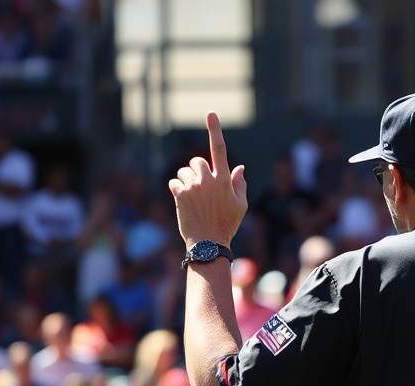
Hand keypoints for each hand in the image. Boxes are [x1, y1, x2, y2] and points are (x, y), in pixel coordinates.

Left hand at [168, 112, 247, 248]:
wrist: (208, 243)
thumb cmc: (227, 225)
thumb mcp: (241, 205)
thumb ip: (240, 183)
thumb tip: (239, 167)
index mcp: (225, 180)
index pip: (219, 149)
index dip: (215, 130)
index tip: (210, 113)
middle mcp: (208, 180)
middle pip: (197, 161)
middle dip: (197, 170)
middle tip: (200, 188)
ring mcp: (193, 187)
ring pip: (184, 171)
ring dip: (186, 180)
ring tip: (193, 198)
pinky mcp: (180, 194)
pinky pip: (174, 182)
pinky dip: (177, 190)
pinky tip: (184, 203)